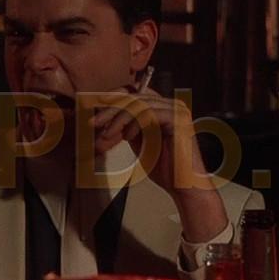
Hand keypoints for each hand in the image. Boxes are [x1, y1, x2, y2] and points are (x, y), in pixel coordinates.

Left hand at [87, 90, 228, 241]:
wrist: (185, 186)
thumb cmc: (166, 168)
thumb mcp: (140, 144)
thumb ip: (128, 129)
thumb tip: (106, 122)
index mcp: (164, 108)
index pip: (136, 93)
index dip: (115, 97)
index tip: (96, 108)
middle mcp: (172, 105)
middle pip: (135, 96)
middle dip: (110, 109)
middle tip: (93, 122)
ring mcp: (177, 111)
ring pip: (140, 104)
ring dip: (118, 119)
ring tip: (107, 134)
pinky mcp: (178, 121)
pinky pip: (150, 114)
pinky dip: (134, 124)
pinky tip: (127, 137)